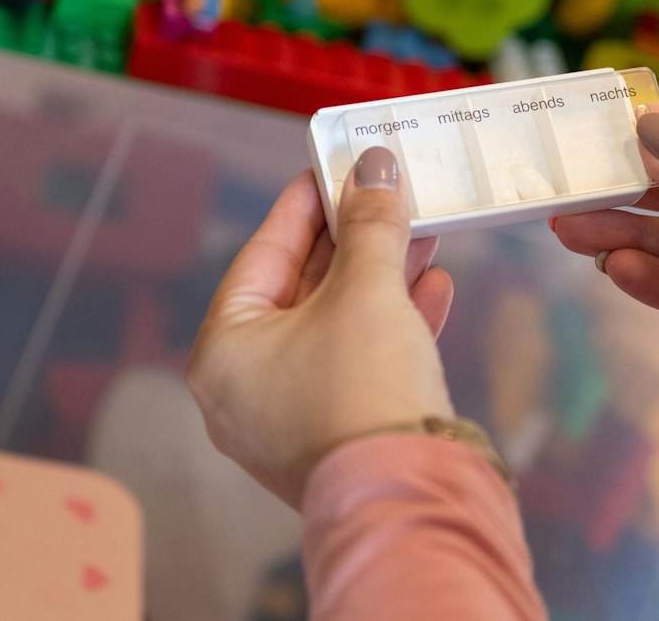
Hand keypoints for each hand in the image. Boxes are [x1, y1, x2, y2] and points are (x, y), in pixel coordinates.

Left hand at [188, 149, 456, 507]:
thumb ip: (370, 224)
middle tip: (385, 194)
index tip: (335, 166)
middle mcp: (244, 388)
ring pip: (335, 327)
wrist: (407, 492)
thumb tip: (375, 168)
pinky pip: (357, 364)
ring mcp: (289, 418)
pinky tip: (434, 288)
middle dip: (352, 240)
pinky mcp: (336, 436)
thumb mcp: (368, 290)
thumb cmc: (363, 388)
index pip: (262, 254)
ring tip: (421, 234)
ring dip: (381, 278)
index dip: (304, 204)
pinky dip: (393, 324)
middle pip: (300, 291)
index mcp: (224, 350)